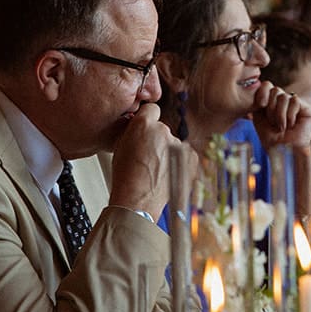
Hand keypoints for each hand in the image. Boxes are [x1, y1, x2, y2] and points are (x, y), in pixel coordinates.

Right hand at [109, 101, 176, 218]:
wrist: (137, 201)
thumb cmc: (126, 177)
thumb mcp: (120, 146)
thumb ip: (133, 131)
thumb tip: (140, 127)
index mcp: (143, 124)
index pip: (152, 110)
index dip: (148, 120)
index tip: (148, 128)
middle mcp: (163, 131)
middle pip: (162, 130)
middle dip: (157, 140)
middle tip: (148, 158)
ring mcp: (178, 145)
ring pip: (173, 144)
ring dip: (168, 153)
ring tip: (155, 171)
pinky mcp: (191, 158)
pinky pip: (185, 155)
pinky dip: (179, 163)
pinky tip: (166, 174)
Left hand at [250, 81, 310, 151]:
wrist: (283, 151)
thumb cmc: (270, 138)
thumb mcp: (259, 117)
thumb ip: (258, 101)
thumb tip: (259, 87)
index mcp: (273, 101)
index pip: (267, 85)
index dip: (262, 92)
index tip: (260, 105)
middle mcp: (285, 101)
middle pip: (274, 90)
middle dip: (271, 108)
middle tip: (273, 123)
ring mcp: (297, 105)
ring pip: (283, 96)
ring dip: (279, 114)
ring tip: (281, 127)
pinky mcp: (308, 109)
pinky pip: (294, 100)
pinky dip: (289, 115)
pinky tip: (291, 125)